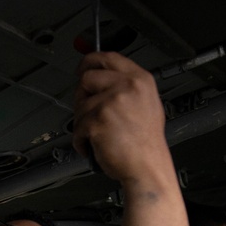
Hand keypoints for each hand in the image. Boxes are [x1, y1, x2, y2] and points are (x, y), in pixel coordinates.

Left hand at [73, 52, 169, 183]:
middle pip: (87, 78)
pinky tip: (95, 146)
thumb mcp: (146, 104)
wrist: (148, 168)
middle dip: (82, 96)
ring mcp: (112, 102)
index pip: (108, 57)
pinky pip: (77, 127)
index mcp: (140, 80)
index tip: (82, 67)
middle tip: (89, 112)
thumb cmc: (146, 144)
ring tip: (98, 135)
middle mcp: (127, 86)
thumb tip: (102, 80)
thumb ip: (126, 88)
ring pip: (79, 105)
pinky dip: (81, 140)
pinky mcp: (98, 119)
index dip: (90, 60)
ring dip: (82, 123)